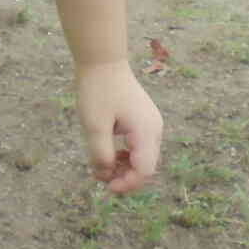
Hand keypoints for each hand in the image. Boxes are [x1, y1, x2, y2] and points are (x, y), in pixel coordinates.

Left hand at [73, 63, 162, 194]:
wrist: (102, 60)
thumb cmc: (98, 91)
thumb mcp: (94, 126)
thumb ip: (101, 155)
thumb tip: (104, 176)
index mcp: (146, 132)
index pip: (144, 170)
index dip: (127, 183)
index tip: (106, 187)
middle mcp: (154, 130)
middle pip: (146, 166)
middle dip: (125, 176)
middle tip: (100, 177)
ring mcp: (151, 124)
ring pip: (142, 157)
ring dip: (124, 166)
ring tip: (101, 166)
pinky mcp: (143, 120)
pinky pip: (138, 145)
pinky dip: (124, 154)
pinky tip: (108, 152)